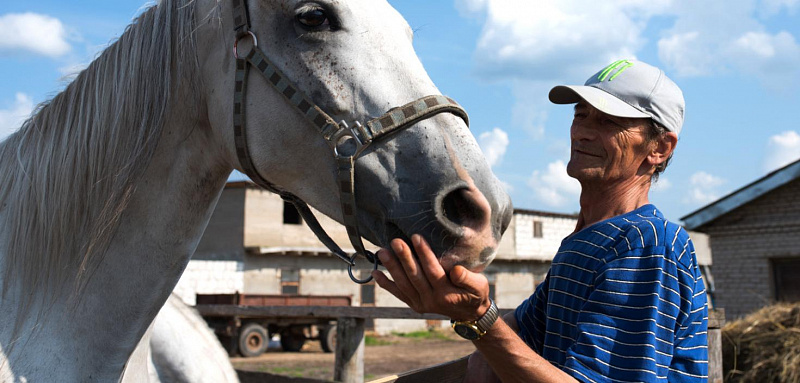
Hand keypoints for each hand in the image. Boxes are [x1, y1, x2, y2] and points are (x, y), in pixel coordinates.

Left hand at [371, 234, 490, 320]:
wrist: (469, 314)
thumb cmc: (475, 293)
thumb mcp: (479, 286)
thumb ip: (468, 279)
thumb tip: (456, 271)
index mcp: (446, 293)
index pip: (433, 270)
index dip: (424, 254)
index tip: (416, 237)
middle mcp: (431, 299)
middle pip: (415, 276)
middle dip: (404, 257)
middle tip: (395, 241)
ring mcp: (421, 303)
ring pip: (404, 284)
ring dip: (392, 268)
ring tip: (382, 252)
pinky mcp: (415, 304)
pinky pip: (398, 294)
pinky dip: (386, 284)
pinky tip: (375, 273)